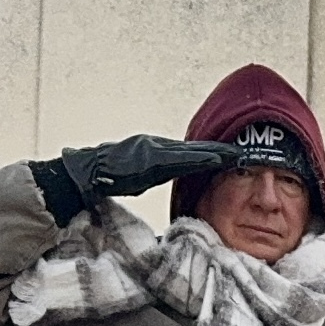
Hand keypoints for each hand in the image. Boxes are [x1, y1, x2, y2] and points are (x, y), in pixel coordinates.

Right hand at [57, 135, 237, 207]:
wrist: (85, 172)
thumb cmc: (104, 177)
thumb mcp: (131, 177)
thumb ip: (146, 175)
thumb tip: (150, 179)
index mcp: (151, 151)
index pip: (184, 153)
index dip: (205, 154)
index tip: (225, 155)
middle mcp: (155, 145)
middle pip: (192, 149)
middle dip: (216, 151)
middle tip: (239, 151)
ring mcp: (154, 150)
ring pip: (191, 152)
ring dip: (214, 153)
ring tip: (236, 154)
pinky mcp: (152, 158)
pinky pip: (182, 159)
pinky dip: (201, 159)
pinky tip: (218, 159)